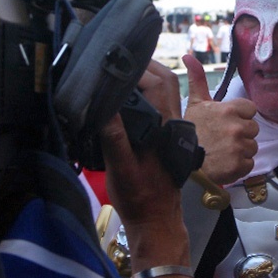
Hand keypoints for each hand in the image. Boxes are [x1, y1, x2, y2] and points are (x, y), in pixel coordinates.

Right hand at [99, 60, 182, 230]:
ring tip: (121, 72)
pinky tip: (129, 96)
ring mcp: (170, 129)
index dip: (140, 67)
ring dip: (147, 78)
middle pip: (166, 81)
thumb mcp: (121, 168)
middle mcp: (172, 123)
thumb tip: (105, 107)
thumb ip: (114, 137)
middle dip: (146, 65)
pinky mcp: (165, 137)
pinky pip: (160, 105)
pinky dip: (147, 93)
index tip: (118, 60)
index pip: (160, 83)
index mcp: (164, 126)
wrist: (157, 219)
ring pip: (166, 92)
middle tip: (120, 58)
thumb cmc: (140, 197)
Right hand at [182, 54, 258, 184]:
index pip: (251, 110)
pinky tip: (226, 162)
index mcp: (229, 110)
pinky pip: (249, 163)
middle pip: (253, 129)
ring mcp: (239, 147)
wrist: (183, 162)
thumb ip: (198, 78)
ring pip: (252, 146)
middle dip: (241, 133)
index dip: (240, 116)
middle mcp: (236, 127)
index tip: (226, 122)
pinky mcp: (239, 165)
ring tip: (223, 150)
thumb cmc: (191, 131)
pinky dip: (240, 165)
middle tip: (223, 138)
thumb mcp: (195, 102)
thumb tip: (188, 56)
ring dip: (241, 150)